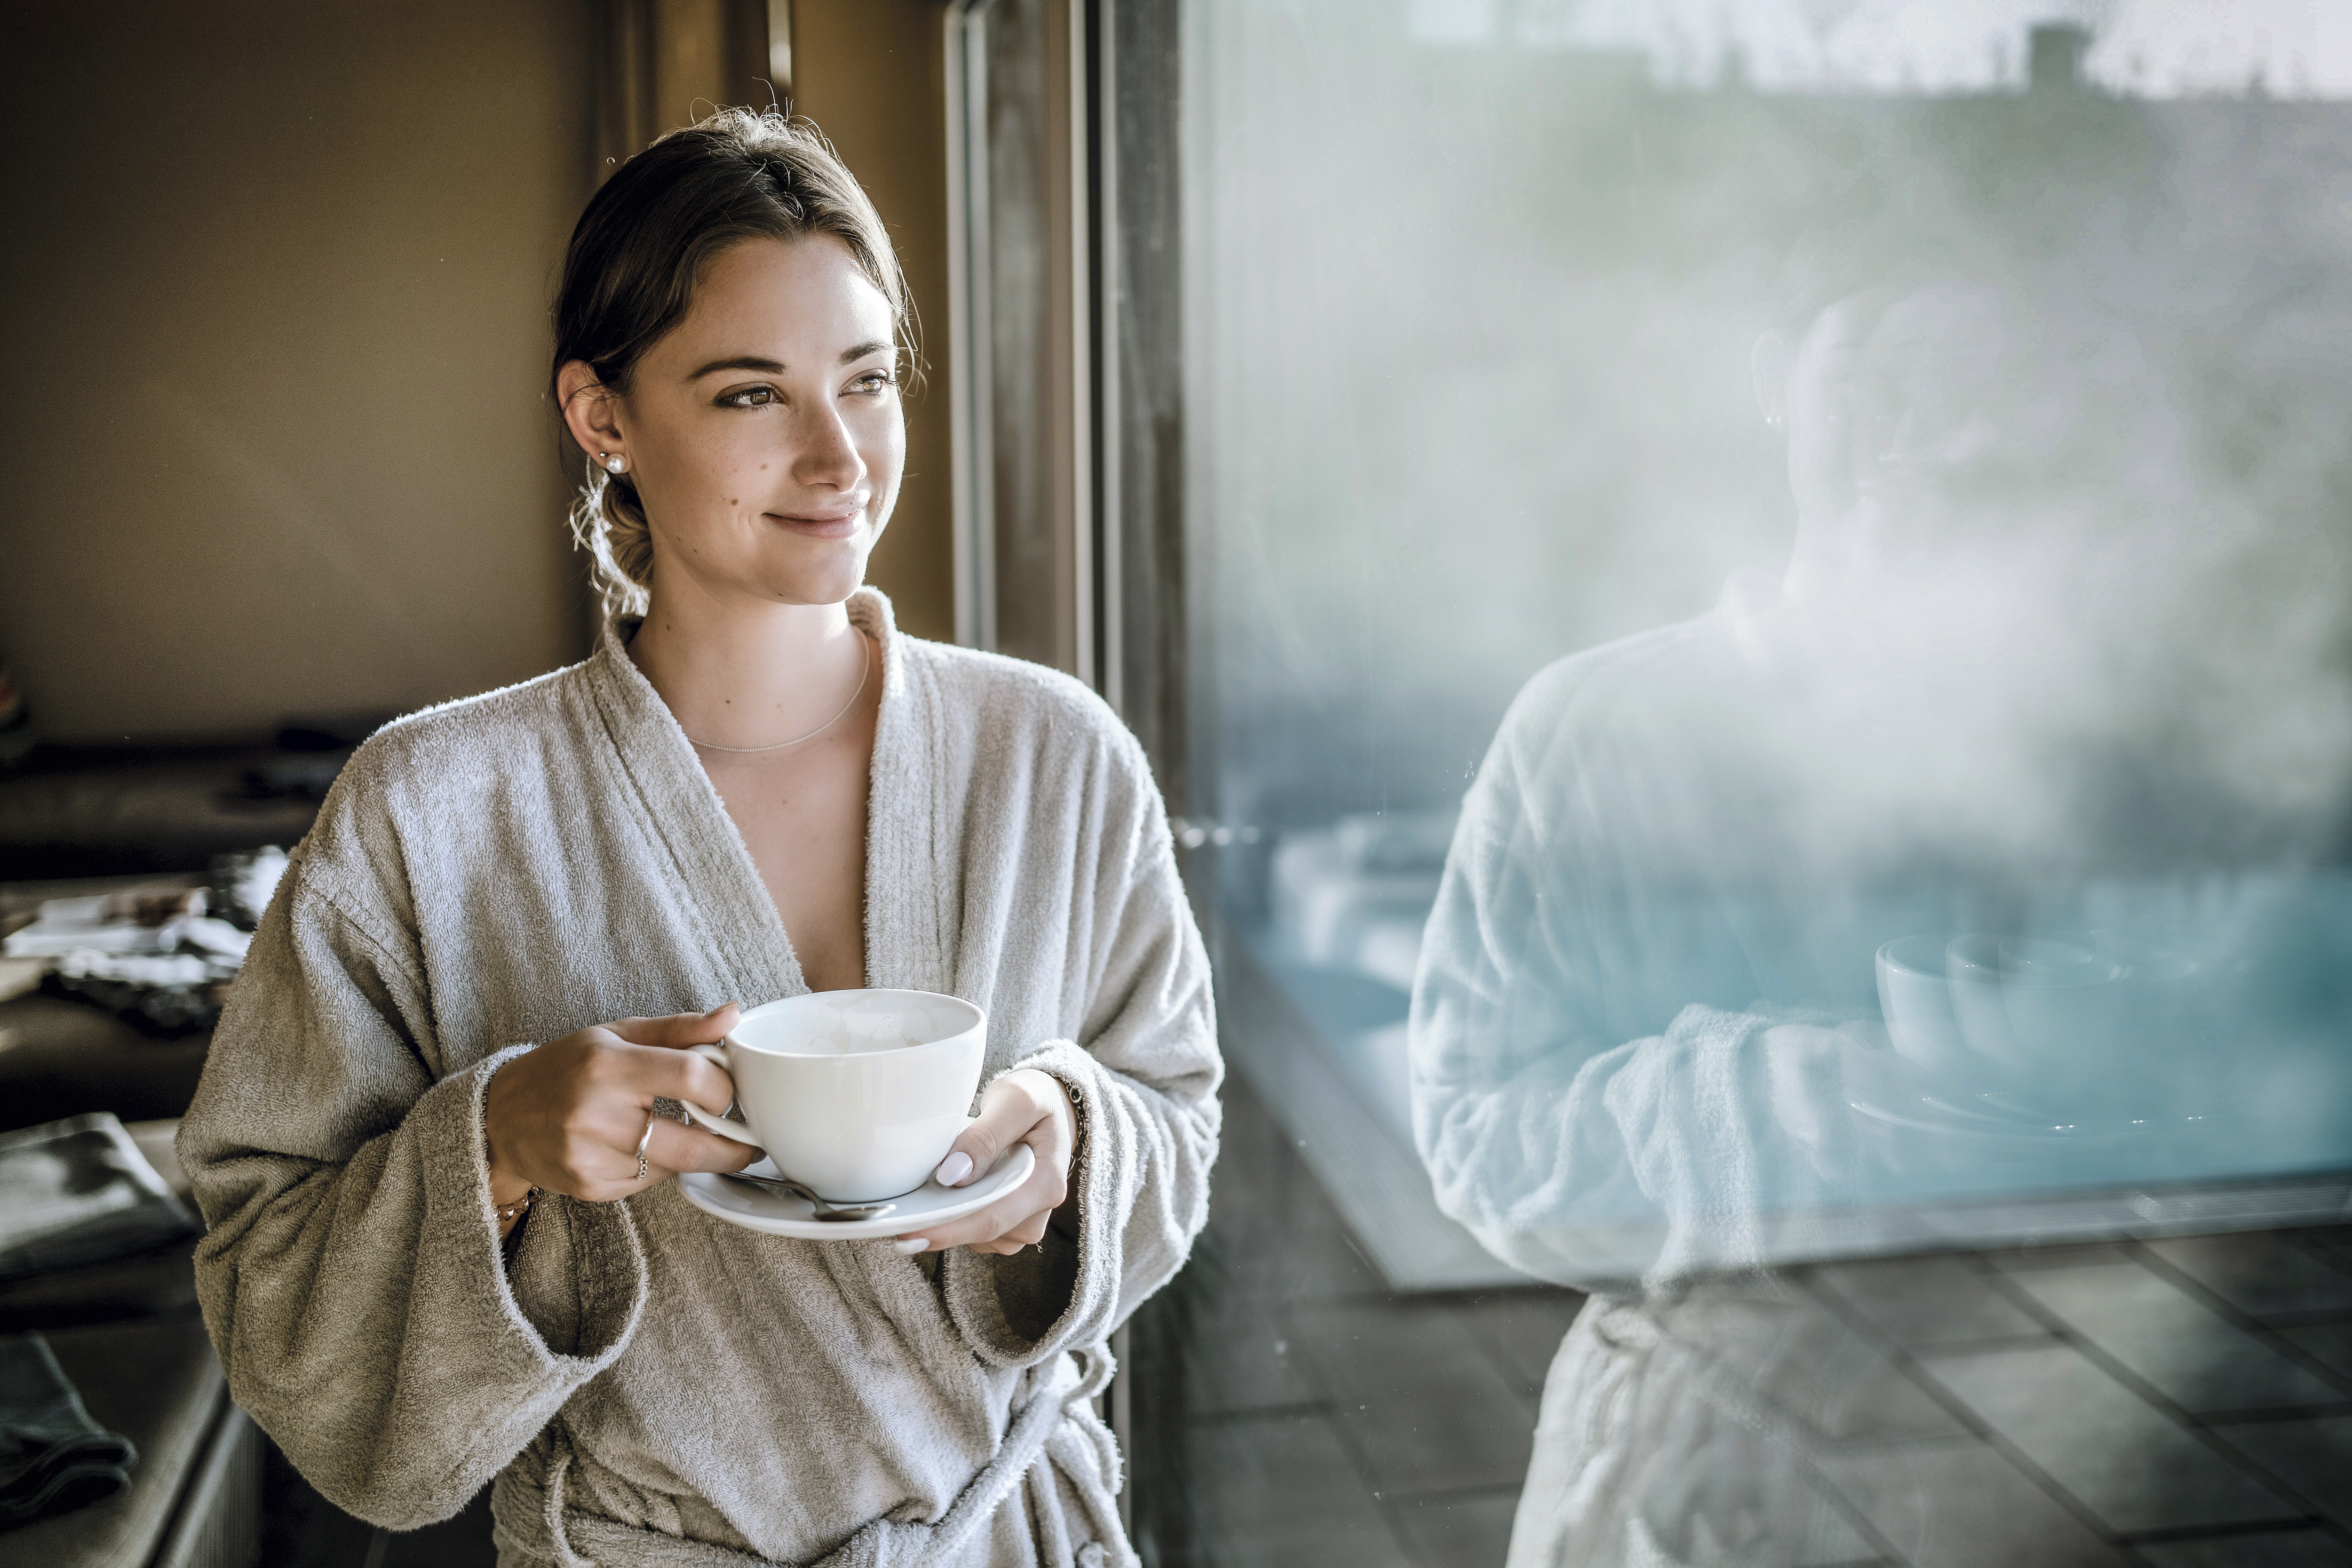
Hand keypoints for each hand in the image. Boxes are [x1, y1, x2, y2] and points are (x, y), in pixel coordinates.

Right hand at [484, 1004, 757, 1207]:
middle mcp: (597, 1116)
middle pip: (694, 1145)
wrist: (500, 1117)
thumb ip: (681, 1029)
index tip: (731, 1094)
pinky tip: (637, 1147)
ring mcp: (592, 1158)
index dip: (724, 1089)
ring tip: (680, 1131)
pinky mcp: (590, 1188)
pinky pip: (648, 1183)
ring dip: (691, 1154)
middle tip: (746, 1140)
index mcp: (609, 1067)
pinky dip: (656, 1167)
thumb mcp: (618, 1035)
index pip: (692, 1077)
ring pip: (675, 1167)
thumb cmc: (565, 1068)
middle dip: (731, 1146)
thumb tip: (733, 1016)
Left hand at [894, 1068, 1075, 1256]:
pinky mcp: (1009, 1222)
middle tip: (898, 1222)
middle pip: (983, 1234)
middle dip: (940, 1229)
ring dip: (948, 1221)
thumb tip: (953, 1176)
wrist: (1048, 1106)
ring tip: (928, 1192)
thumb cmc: (1034, 1099)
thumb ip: (986, 1136)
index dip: (950, 1230)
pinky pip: (976, 1232)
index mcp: (1046, 1183)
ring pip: (977, 1238)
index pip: (994, 1218)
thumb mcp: (1015, 1100)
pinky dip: (956, 1217)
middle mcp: (1039, 1211)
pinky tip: (944, 1195)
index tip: (911, 1232)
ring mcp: (1024, 1221)